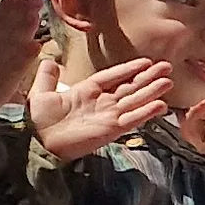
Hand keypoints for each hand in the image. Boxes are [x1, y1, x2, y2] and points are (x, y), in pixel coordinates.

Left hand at [27, 52, 176, 161]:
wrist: (36, 143)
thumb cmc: (37, 121)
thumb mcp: (39, 93)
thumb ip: (47, 77)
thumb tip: (49, 60)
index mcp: (85, 92)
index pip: (112, 77)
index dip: (128, 69)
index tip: (145, 61)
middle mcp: (101, 103)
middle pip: (129, 87)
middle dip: (148, 77)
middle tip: (166, 66)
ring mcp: (108, 117)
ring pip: (135, 101)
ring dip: (152, 91)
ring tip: (169, 81)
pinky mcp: (111, 130)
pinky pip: (132, 119)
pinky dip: (146, 112)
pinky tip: (161, 105)